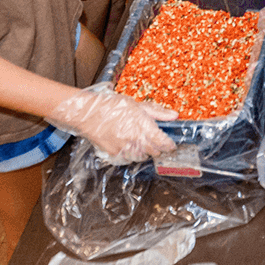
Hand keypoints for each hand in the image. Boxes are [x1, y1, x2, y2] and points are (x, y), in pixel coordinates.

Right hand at [44, 87, 177, 164]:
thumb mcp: (138, 105)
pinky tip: (131, 146)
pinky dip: (132, 155)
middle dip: (158, 149)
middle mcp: (134, 140)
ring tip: (143, 142)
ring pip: (142, 157)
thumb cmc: (113, 106)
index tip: (172, 145)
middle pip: (154, 152)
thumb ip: (157, 112)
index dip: (169, 145)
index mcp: (142, 126)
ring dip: (145, 152)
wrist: (89, 114)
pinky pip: (129, 159)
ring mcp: (124, 149)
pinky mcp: (114, 154)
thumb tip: (174, 115)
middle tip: (158, 143)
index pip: (162, 141)